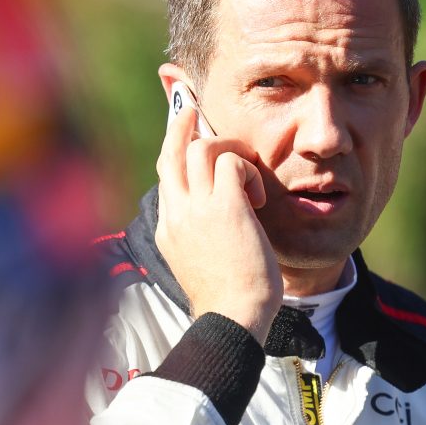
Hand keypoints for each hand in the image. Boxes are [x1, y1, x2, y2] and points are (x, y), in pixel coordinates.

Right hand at [154, 91, 280, 341]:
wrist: (231, 318)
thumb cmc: (225, 299)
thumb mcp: (199, 263)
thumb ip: (199, 234)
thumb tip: (214, 220)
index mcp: (167, 227)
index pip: (164, 174)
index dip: (171, 148)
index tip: (180, 130)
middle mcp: (175, 212)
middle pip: (171, 151)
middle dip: (181, 123)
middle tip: (192, 106)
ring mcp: (196, 208)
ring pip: (200, 148)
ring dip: (228, 150)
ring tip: (247, 174)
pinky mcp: (224, 207)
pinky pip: (230, 162)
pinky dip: (247, 170)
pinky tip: (260, 199)